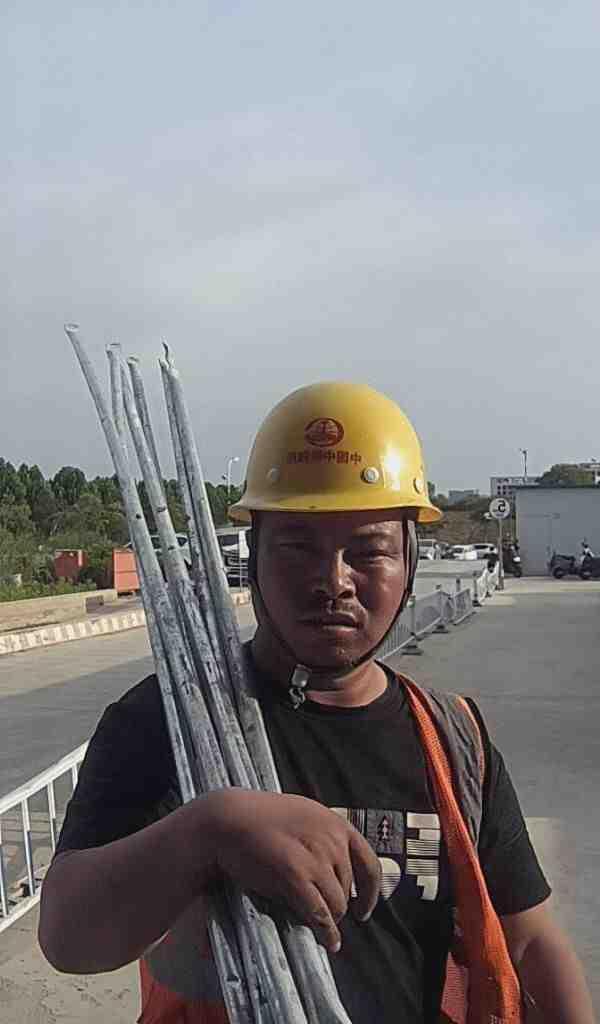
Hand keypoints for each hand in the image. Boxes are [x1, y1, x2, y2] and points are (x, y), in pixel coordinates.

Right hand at [203, 789, 380, 952]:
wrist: (228, 819)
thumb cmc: (262, 818)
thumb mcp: (305, 815)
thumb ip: (325, 836)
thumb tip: (340, 867)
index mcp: (336, 823)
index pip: (369, 863)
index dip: (371, 892)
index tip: (364, 909)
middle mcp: (331, 839)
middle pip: (348, 888)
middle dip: (338, 904)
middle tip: (323, 915)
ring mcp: (314, 857)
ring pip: (337, 903)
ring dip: (330, 919)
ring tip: (320, 927)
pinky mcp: (295, 875)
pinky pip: (319, 912)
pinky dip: (326, 932)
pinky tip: (328, 942)